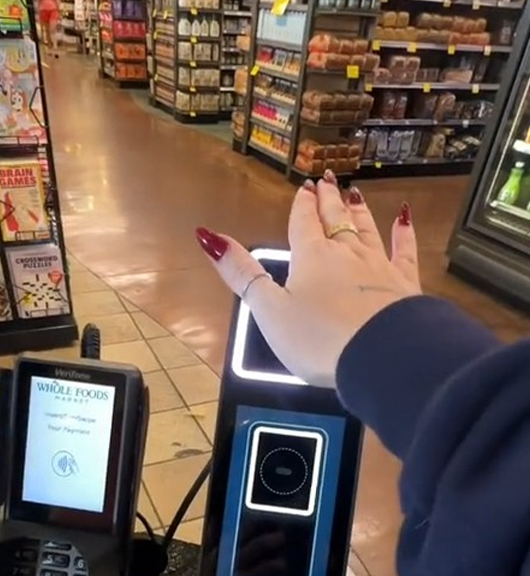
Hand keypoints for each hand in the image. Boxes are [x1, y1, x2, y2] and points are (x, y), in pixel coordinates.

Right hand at [195, 172, 422, 385]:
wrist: (382, 354)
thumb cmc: (319, 337)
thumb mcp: (269, 309)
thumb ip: (242, 274)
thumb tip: (209, 237)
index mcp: (311, 258)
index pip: (303, 225)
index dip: (301, 207)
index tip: (303, 189)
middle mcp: (346, 254)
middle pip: (335, 220)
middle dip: (328, 200)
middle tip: (327, 181)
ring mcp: (379, 266)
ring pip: (367, 229)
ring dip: (358, 210)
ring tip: (354, 193)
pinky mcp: (404, 283)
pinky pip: (404, 250)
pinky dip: (403, 232)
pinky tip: (405, 218)